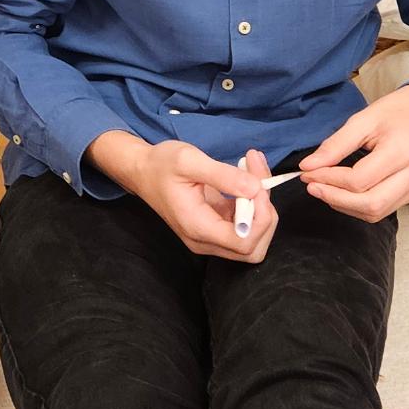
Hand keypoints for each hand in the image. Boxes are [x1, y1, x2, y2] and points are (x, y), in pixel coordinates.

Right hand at [96, 134, 275, 261]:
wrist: (143, 171)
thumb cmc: (161, 165)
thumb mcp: (189, 161)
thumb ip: (223, 176)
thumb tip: (255, 188)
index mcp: (197, 227)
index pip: (244, 242)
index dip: (260, 217)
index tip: (256, 183)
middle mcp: (205, 241)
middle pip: (253, 248)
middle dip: (266, 214)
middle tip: (257, 176)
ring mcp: (211, 237)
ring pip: (254, 238)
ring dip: (263, 206)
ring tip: (253, 168)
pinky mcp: (216, 227)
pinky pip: (247, 225)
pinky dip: (255, 202)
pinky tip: (248, 173)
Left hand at [299, 83, 408, 221]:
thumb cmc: (399, 111)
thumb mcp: (365, 118)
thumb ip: (336, 144)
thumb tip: (308, 166)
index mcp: (402, 149)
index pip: (359, 179)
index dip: (329, 180)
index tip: (307, 172)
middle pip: (370, 204)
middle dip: (335, 199)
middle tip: (313, 186)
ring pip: (377, 212)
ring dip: (346, 206)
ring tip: (326, 190)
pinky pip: (386, 210)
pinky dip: (361, 206)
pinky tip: (345, 194)